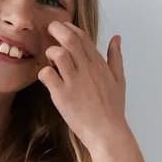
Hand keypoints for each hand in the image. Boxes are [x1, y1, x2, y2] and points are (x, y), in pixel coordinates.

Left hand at [37, 21, 128, 152]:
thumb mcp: (118, 79)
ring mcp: (74, 81)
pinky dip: (43, 73)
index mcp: (98, 64)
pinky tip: (47, 79)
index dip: (69, 28)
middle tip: (48, 31)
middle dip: (56, 29)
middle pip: (69, 38)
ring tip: (50, 61)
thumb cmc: (112, 109)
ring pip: (57, 53)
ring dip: (50, 53)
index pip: (82, 36)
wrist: (107, 132)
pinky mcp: (62, 95)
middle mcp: (86, 69)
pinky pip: (47, 75)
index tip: (62, 29)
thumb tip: (116, 38)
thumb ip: (115, 57)